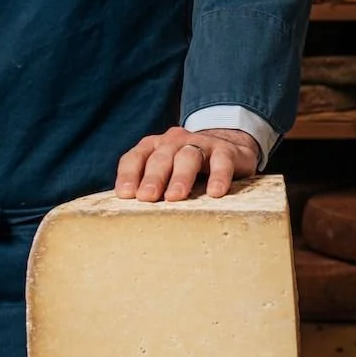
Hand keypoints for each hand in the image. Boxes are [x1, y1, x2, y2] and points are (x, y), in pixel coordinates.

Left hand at [115, 126, 258, 201]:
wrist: (230, 150)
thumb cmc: (190, 170)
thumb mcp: (167, 174)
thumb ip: (150, 187)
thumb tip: (132, 215)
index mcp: (154, 147)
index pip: (135, 157)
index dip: (129, 174)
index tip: (125, 194)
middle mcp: (175, 141)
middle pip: (161, 157)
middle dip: (153, 177)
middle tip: (146, 197)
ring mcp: (201, 143)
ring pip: (188, 157)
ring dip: (180, 177)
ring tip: (175, 197)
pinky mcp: (226, 150)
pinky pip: (221, 161)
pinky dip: (218, 176)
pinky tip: (215, 192)